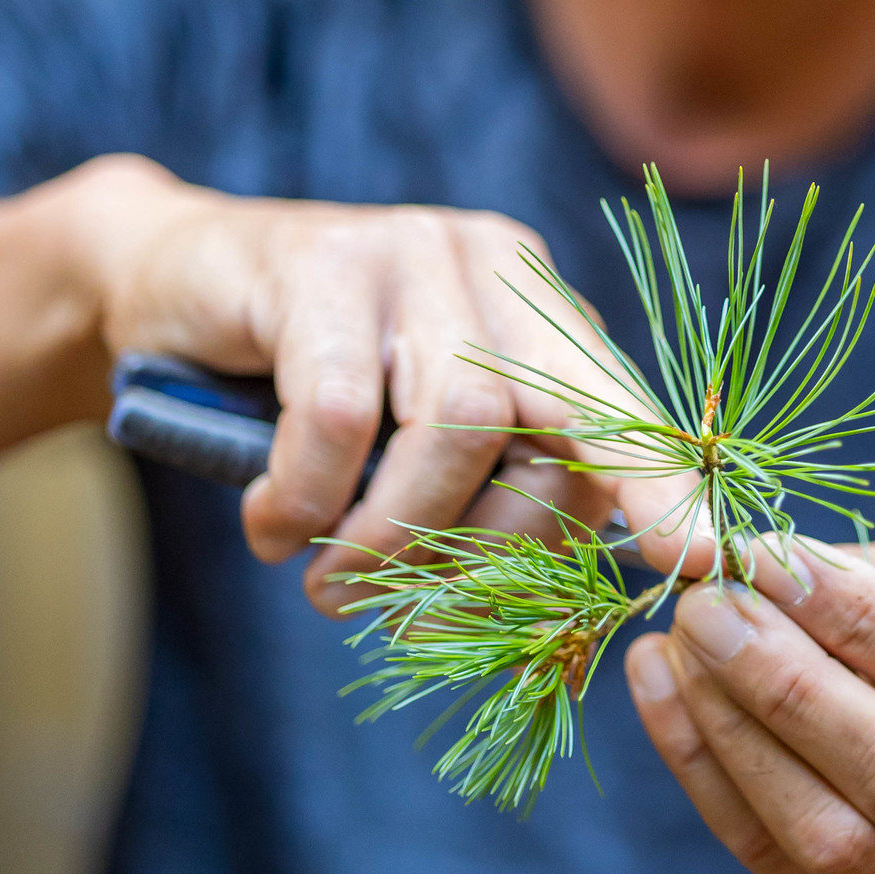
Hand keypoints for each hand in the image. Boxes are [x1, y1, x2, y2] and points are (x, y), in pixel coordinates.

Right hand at [75, 157, 700, 608]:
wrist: (167, 283)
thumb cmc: (306, 389)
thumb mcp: (412, 437)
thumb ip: (488, 493)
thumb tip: (548, 623)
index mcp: (540, 308)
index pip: (625, 404)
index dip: (663, 487)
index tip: (706, 563)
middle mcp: (496, 264)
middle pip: (551, 420)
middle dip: (501, 542)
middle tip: (408, 612)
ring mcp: (412, 250)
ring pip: (456, 423)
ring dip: (393, 537)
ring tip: (331, 586)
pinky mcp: (322, 263)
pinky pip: (340, 413)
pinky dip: (306, 498)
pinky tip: (270, 529)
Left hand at [625, 526, 874, 873]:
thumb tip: (746, 556)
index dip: (864, 621)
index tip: (772, 558)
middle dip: (787, 683)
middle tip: (706, 606)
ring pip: (833, 840)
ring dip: (734, 735)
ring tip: (675, 648)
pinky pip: (780, 867)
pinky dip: (710, 778)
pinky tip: (665, 698)